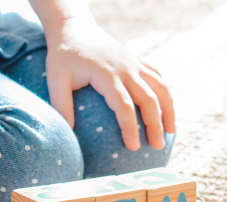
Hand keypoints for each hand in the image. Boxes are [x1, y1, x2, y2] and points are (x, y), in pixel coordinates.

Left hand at [45, 19, 175, 150]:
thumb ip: (61, 105)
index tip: (133, 147)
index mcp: (107, 73)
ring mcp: (135, 62)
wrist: (74, 28)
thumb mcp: (55, 78)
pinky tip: (167, 110)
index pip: (124, 105)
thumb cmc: (63, 56)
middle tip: (157, 146)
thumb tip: (66, 134)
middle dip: (155, 124)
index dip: (130, 127)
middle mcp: (126, 67)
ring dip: (169, 109)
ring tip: (171, 132)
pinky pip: (158, 76)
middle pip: (149, 99)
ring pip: (161, 87)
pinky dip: (166, 93)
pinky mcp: (137, 59)